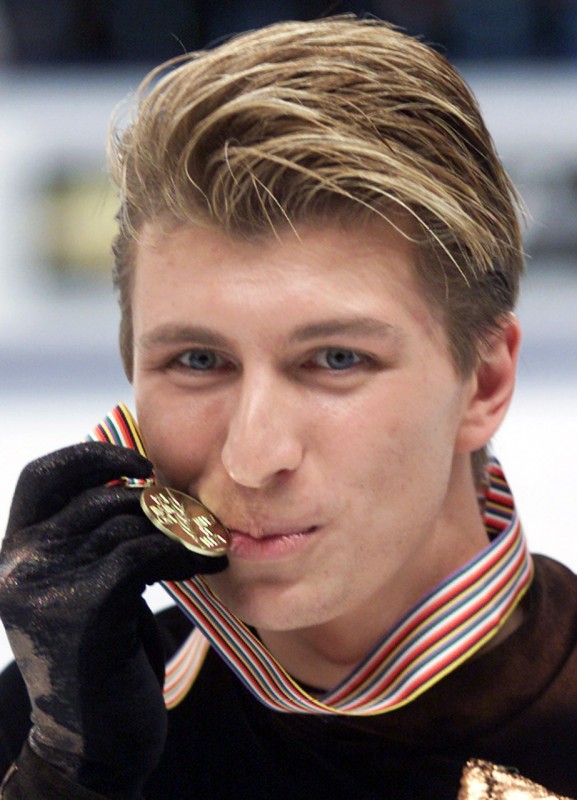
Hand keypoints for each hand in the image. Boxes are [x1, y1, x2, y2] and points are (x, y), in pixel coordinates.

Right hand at [0, 442, 226, 797]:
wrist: (93, 738)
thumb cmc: (99, 655)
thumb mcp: (84, 586)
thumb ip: (95, 538)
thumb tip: (147, 483)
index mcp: (16, 551)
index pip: (43, 475)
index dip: (92, 455)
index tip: (140, 460)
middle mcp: (19, 563)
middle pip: (100, 498)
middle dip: (157, 502)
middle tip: (196, 515)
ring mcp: (43, 585)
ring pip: (127, 524)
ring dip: (179, 530)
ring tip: (208, 542)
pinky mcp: (79, 607)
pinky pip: (142, 554)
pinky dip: (181, 554)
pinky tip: (205, 565)